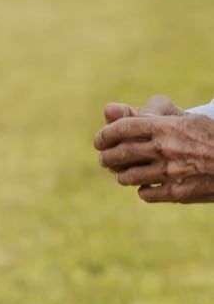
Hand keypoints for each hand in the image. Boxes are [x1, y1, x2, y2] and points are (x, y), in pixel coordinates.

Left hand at [95, 96, 213, 202]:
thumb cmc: (209, 136)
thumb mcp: (182, 119)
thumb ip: (145, 114)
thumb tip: (106, 110)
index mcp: (165, 127)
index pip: (121, 129)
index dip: (105, 135)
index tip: (99, 140)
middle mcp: (165, 149)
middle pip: (120, 154)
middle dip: (106, 157)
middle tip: (104, 159)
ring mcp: (171, 172)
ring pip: (128, 176)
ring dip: (121, 175)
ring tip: (122, 173)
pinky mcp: (178, 193)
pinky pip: (146, 193)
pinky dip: (142, 190)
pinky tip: (145, 186)